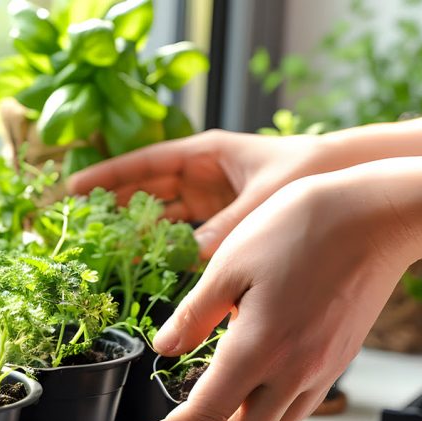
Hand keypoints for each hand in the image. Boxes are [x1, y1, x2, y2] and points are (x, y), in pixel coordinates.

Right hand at [68, 130, 341, 257]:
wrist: (347, 177)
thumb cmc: (306, 172)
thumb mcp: (261, 199)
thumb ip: (224, 229)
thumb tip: (188, 258)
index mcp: (204, 154)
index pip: (143, 164)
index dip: (107, 176)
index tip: (74, 188)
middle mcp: (201, 175)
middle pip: (144, 189)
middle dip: (112, 204)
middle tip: (78, 223)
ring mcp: (210, 198)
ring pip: (160, 214)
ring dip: (136, 230)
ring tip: (102, 249)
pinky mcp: (222, 221)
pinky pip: (183, 234)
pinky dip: (165, 248)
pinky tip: (144, 265)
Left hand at [139, 164, 421, 420]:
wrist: (378, 215)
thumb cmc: (303, 228)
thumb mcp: (229, 264)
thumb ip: (194, 315)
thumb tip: (165, 348)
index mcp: (258, 349)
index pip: (206, 416)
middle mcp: (294, 372)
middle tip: (184, 420)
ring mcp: (323, 371)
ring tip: (218, 398)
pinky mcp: (340, 361)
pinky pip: (301, 406)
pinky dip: (270, 408)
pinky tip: (255, 376)